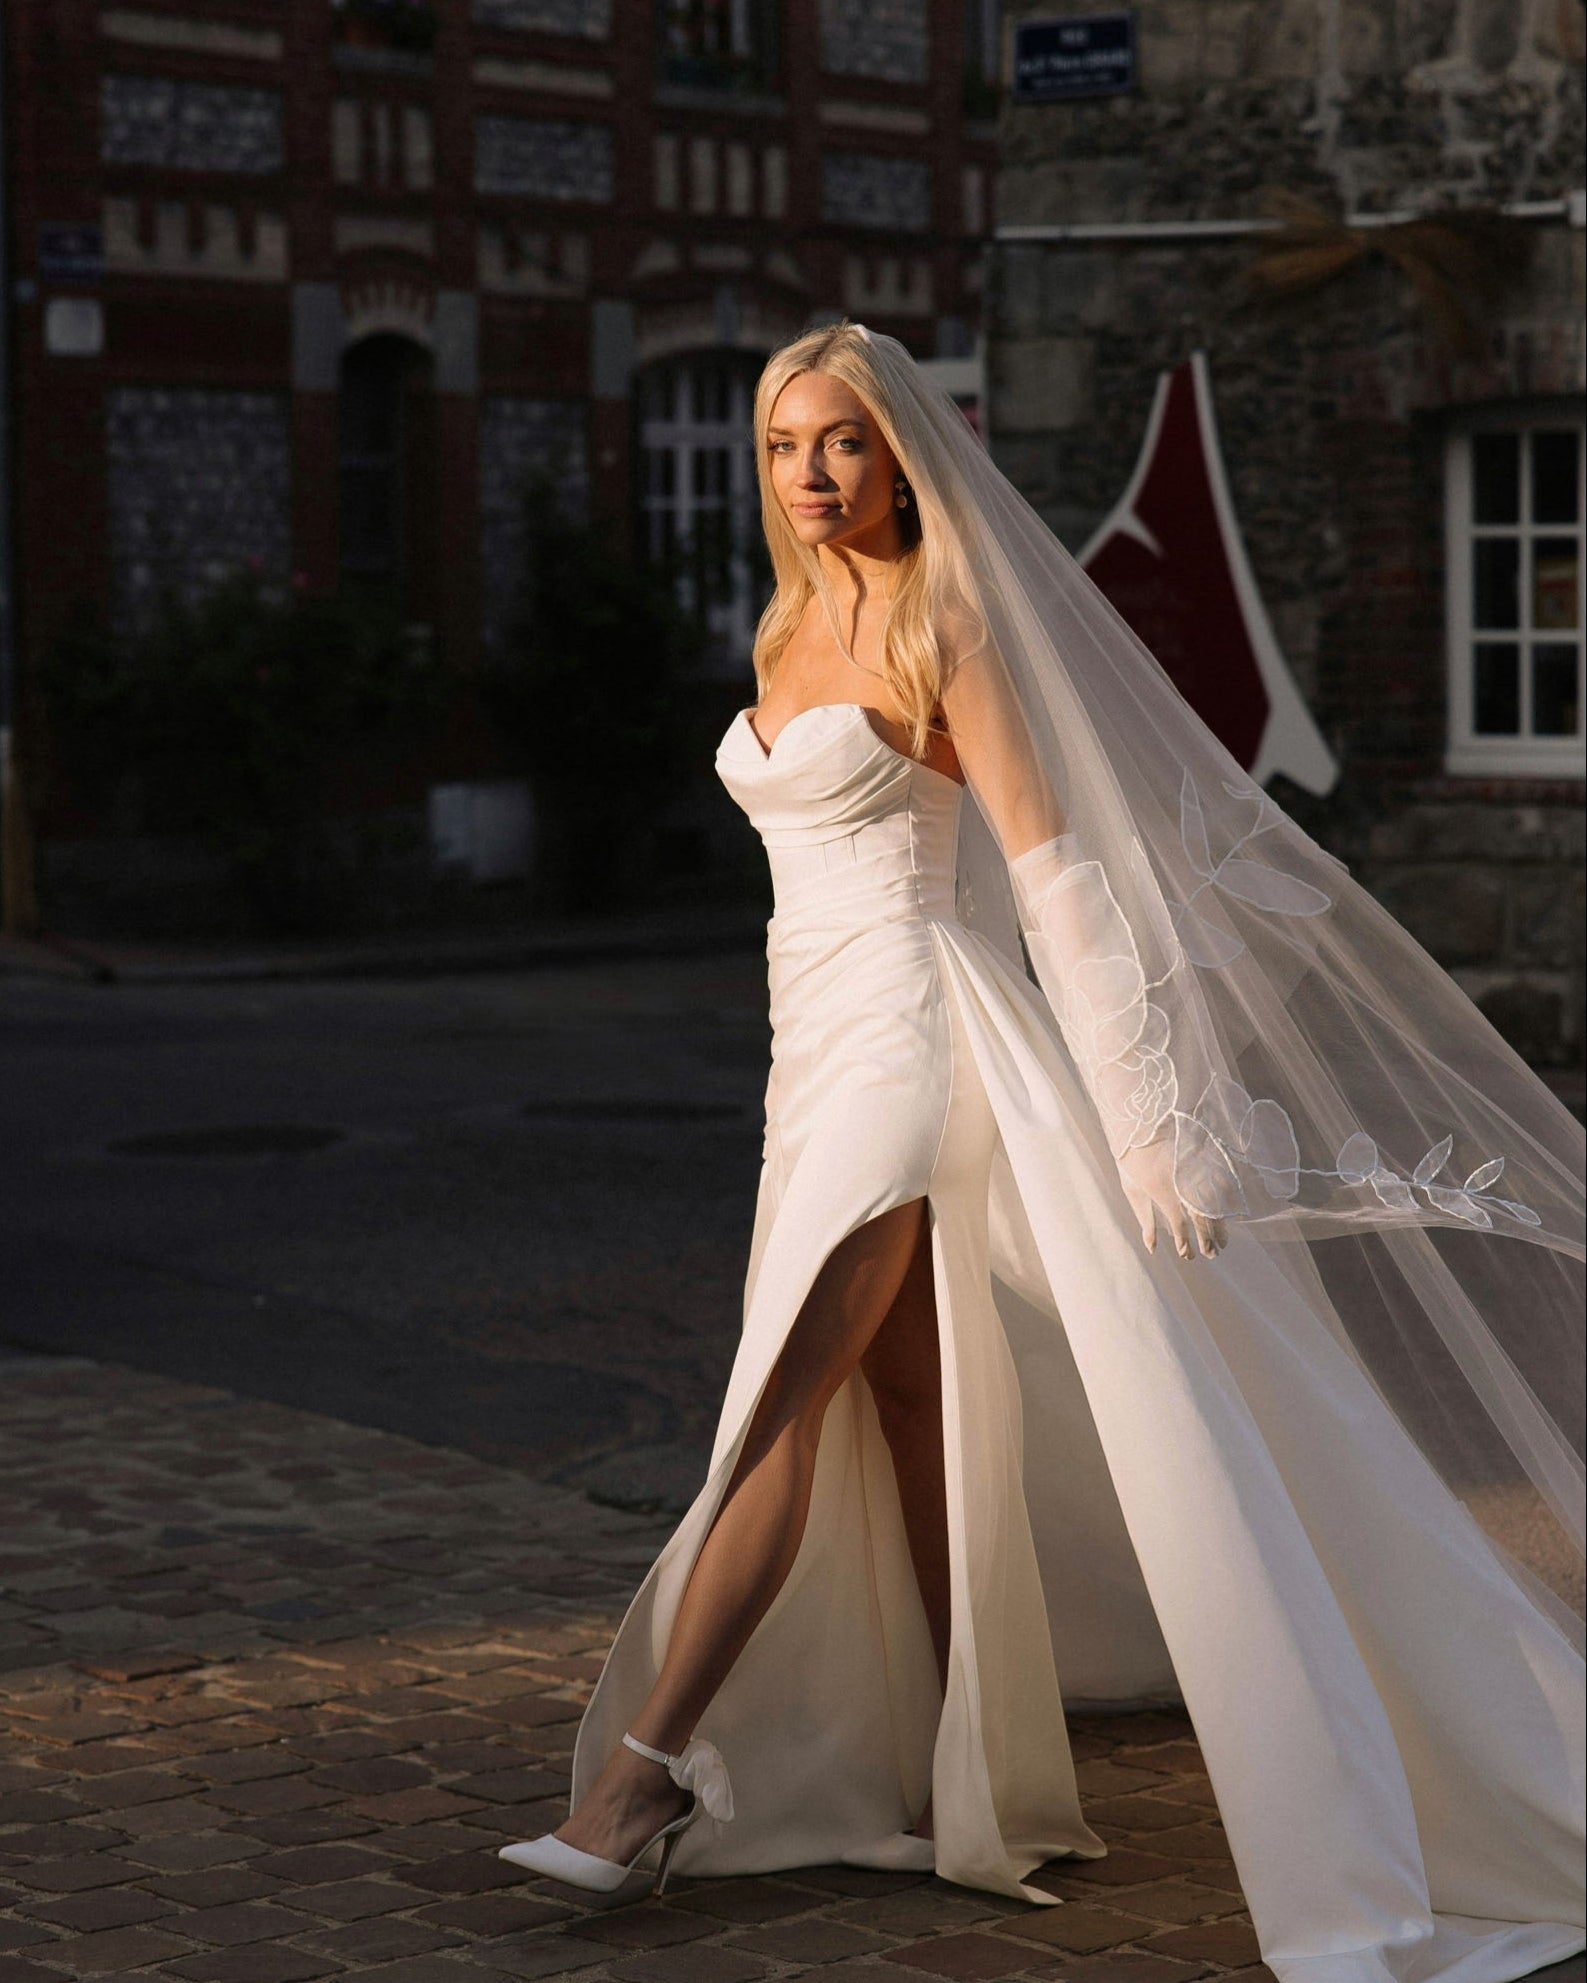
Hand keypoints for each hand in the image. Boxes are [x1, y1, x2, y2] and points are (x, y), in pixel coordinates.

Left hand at [1117, 1134, 1226, 1260]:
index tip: (1186, 1254)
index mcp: (1160, 1188)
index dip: (1184, 1241)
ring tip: (1222, 1243)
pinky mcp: (1201, 1160)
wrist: (1139, 1122)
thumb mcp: (1132, 1190)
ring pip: (1213, 1203)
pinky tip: (1227, 1216)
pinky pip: (1219, 1185)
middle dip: (1207, 1238)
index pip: (1178, 1222)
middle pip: (1200, 1216)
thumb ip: (1144, 1220)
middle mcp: (1180, 1180)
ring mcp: (1193, 1169)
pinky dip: (1224, 1203)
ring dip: (1219, 1226)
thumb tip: (1152, 1249)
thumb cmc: (1131, 1160)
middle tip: (1212, 1255)